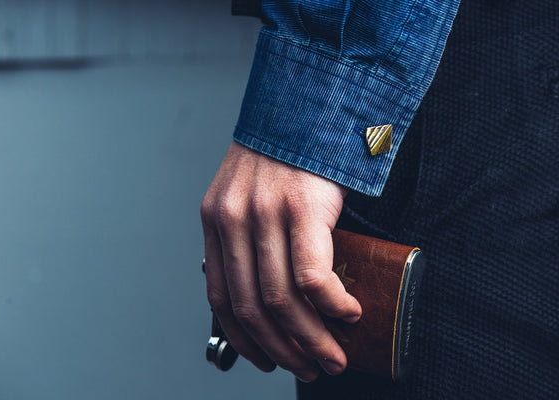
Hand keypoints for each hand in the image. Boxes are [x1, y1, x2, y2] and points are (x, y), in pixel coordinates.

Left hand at [201, 141, 361, 381]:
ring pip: (281, 300)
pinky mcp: (300, 206)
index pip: (221, 298)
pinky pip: (312, 276)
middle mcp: (233, 220)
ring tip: (331, 356)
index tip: (266, 359)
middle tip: (308, 368)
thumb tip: (270, 288)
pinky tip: (347, 313)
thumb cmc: (284, 151)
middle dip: (283, 349)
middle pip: (252, 307)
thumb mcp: (246, 191)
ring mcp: (264, 213)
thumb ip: (248, 236)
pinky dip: (331, 305)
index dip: (245, 339)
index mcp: (216, 220)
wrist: (306, 101)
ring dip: (310, 339)